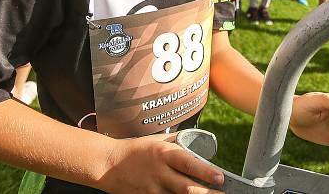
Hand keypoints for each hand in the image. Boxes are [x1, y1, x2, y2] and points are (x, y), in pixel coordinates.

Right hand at [99, 133, 223, 193]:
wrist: (108, 163)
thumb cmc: (136, 149)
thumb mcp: (158, 140)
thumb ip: (178, 142)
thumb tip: (198, 143)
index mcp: (164, 153)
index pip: (189, 163)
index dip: (205, 171)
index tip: (220, 178)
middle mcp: (160, 172)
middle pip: (186, 188)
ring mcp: (152, 189)